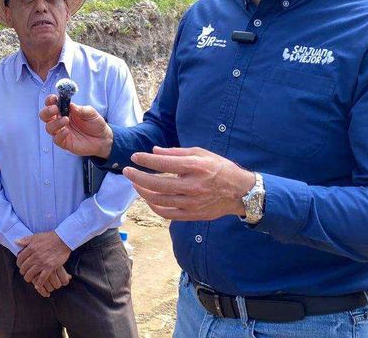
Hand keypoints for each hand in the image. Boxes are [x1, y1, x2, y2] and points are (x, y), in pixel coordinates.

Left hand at [15, 232, 71, 291]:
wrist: (63, 240)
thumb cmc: (50, 237)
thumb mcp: (36, 236)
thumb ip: (25, 240)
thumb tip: (16, 242)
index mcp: (31, 248)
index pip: (20, 258)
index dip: (19, 263)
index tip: (20, 265)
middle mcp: (35, 256)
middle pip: (24, 267)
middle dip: (23, 271)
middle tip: (24, 272)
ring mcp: (42, 263)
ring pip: (30, 274)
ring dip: (28, 278)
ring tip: (28, 278)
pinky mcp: (50, 267)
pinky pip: (42, 278)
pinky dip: (39, 283)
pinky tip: (37, 285)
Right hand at [40, 95, 112, 158]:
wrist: (103, 139)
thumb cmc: (95, 123)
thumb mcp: (91, 113)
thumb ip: (81, 109)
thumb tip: (70, 105)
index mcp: (64, 111)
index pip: (51, 104)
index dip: (50, 100)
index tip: (53, 98)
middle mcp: (60, 120)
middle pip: (45, 116)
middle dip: (47, 111)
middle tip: (55, 109)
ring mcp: (61, 132)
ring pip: (49, 127)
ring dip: (55, 123)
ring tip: (66, 120)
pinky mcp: (64, 142)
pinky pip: (56, 139)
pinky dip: (60, 134)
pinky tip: (67, 131)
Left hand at [123, 146, 255, 220]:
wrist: (240, 192)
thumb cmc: (220, 168)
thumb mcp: (201, 153)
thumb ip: (176, 153)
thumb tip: (154, 151)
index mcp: (196, 167)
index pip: (164, 164)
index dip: (146, 160)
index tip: (134, 157)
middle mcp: (193, 186)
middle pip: (157, 184)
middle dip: (138, 177)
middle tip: (127, 171)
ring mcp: (192, 203)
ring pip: (159, 200)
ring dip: (142, 192)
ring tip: (135, 183)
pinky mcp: (192, 215)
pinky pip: (166, 213)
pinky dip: (154, 206)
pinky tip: (148, 198)